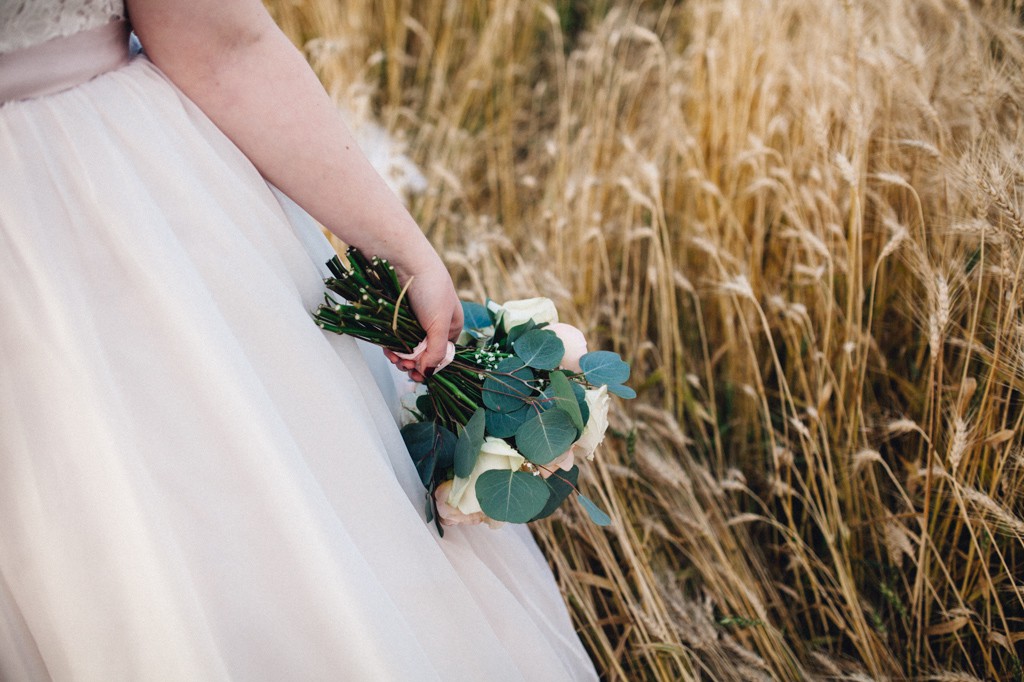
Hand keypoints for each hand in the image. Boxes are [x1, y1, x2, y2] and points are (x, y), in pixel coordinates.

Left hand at [383, 246, 461, 381]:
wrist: (403, 259)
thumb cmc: (430, 287)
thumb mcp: (439, 324)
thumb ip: (436, 352)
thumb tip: (428, 374)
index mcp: (451, 325)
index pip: (444, 354)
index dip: (431, 367)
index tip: (418, 375)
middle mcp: (434, 323)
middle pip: (424, 354)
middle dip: (413, 363)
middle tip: (403, 366)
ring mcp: (414, 319)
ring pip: (407, 348)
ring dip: (400, 357)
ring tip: (393, 358)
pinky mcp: (397, 315)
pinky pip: (394, 337)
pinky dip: (391, 346)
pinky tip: (387, 349)